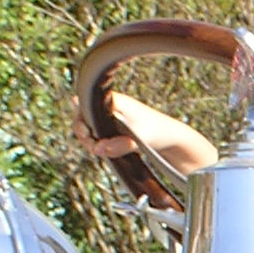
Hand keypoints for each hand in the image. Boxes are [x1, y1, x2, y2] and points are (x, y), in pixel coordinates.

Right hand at [73, 91, 215, 173]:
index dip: (82, 124)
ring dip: (92, 142)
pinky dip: (99, 144)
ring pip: (89, 130)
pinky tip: (105, 150)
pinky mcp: (112, 128)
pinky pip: (98, 136)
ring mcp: (109, 116)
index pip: (84, 108)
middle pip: (83, 120)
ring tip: (103, 152)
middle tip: (96, 150)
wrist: (171, 137)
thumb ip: (120, 145)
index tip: (89, 138)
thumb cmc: (157, 132)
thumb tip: (99, 148)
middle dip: (86, 137)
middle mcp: (107, 106)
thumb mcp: (139, 139)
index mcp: (112, 100)